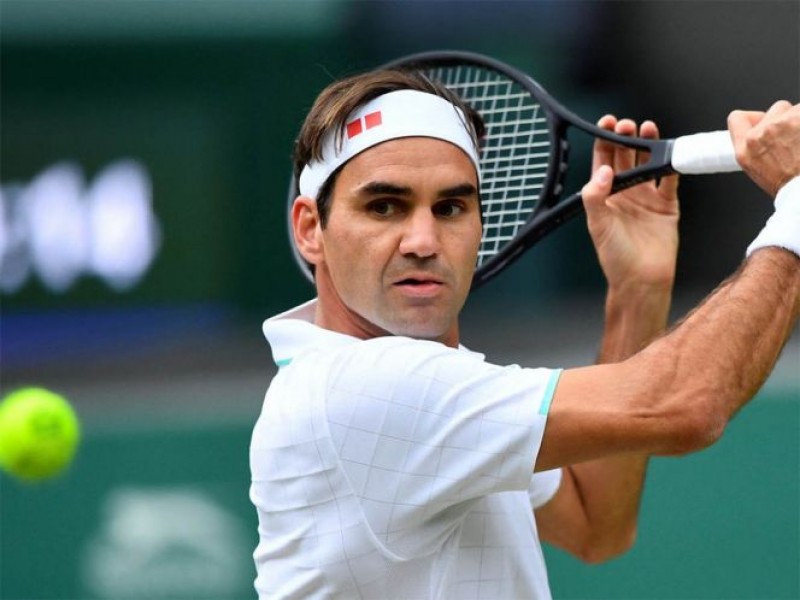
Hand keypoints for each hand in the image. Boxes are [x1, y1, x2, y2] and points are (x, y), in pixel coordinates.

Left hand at [581, 116, 679, 291]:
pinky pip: (670, 181)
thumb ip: (596, 197)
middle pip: (626, 158)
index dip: (605, 140)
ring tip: (648, 129)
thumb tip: (602, 171)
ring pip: (648, 164)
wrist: (642, 281)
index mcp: (604, 196)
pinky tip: (672, 153)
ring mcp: (646, 198)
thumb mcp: (598, 226)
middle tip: (629, 125)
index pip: (603, 161)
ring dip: (648, 146)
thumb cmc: (616, 258)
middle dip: (627, 138)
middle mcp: (625, 194)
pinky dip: (672, 166)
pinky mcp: (667, 205)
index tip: (608, 123)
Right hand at [728, 101, 799, 196]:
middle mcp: (761, 134)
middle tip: (797, 139)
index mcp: (745, 149)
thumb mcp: (759, 172)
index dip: (755, 118)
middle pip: (776, 109)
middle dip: (788, 120)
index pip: (737, 118)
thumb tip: (763, 133)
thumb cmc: (790, 187)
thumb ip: (756, 148)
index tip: (765, 121)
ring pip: (798, 109)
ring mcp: (783, 124)